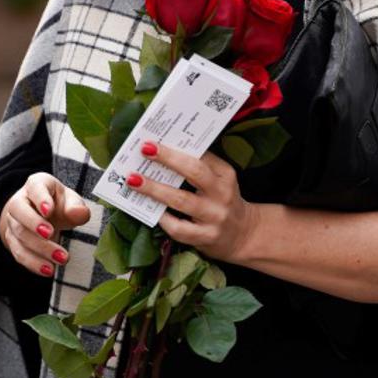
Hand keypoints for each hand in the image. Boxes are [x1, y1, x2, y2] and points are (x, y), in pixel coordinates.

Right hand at [0, 172, 90, 276]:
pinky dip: (33, 263)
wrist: (42, 217)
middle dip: (34, 224)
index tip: (49, 210)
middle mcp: (19, 202)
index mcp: (36, 185)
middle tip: (51, 234)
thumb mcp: (70, 201)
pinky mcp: (13, 241)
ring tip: (61, 259)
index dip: (40, 199)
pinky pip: (19, 253)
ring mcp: (13, 222)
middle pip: (20, 211)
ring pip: (20, 235)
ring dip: (39, 248)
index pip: (35, 188)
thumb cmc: (59, 205)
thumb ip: (76, 207)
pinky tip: (48, 270)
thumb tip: (80, 214)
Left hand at [132, 142, 264, 264]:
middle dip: (168, 159)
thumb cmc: (223, 201)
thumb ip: (200, 168)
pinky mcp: (206, 237)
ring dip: (155, 189)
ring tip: (134, 180)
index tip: (155, 140)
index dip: (177, 147)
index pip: (202, 156)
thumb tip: (163, 152)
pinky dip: (163, 218)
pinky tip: (151, 210)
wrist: (243, 236)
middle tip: (145, 150)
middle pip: (194, 172)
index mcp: (226, 175)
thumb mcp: (220, 182)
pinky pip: (179, 228)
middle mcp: (222, 194)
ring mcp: (215, 217)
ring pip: (181, 200)